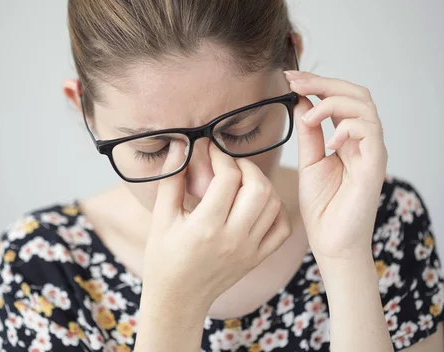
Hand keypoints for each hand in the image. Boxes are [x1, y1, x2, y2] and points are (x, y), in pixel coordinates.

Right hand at [141, 141, 292, 309]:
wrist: (178, 299)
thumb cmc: (164, 257)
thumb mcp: (161, 217)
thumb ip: (172, 179)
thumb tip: (180, 145)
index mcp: (206, 227)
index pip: (228, 178)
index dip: (220, 155)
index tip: (210, 149)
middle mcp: (233, 238)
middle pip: (258, 187)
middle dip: (246, 166)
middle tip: (229, 164)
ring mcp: (249, 249)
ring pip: (273, 204)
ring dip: (261, 184)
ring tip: (242, 180)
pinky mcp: (258, 257)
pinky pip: (281, 228)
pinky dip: (276, 209)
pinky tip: (257, 203)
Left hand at [284, 70, 387, 262]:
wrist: (331, 242)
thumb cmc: (322, 206)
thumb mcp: (309, 161)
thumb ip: (309, 132)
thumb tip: (302, 101)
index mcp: (348, 138)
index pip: (340, 97)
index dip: (317, 83)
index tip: (290, 78)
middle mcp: (364, 140)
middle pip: (356, 93)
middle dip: (324, 83)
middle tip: (295, 83)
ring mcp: (372, 151)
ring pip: (364, 106)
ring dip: (332, 103)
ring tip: (309, 118)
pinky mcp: (375, 166)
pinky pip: (369, 132)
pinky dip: (346, 127)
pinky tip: (329, 141)